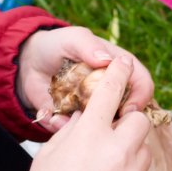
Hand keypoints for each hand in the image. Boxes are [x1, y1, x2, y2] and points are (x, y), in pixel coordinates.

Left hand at [17, 25, 153, 133]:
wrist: (29, 62)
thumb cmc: (57, 45)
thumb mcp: (72, 39)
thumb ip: (88, 45)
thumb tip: (108, 60)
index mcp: (118, 69)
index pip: (142, 84)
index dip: (140, 98)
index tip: (127, 109)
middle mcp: (111, 92)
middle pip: (129, 113)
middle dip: (116, 122)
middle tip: (98, 124)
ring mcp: (93, 108)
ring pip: (103, 127)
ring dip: (87, 128)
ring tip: (64, 119)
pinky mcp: (75, 120)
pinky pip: (75, 132)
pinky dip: (63, 127)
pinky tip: (50, 117)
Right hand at [18, 56, 151, 170]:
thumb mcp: (50, 152)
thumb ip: (73, 129)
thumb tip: (87, 116)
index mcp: (91, 134)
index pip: (111, 91)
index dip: (119, 73)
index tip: (124, 65)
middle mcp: (117, 150)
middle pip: (140, 120)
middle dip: (129, 123)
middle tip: (113, 135)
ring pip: (143, 150)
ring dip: (130, 153)